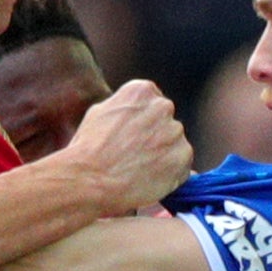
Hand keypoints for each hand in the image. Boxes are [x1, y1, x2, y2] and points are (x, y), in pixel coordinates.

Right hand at [57, 81, 189, 212]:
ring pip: (175, 145)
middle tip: (134, 157)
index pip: (153, 103)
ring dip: (163, 156)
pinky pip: (182, 166)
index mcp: (142, 91)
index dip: (143, 124)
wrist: (91, 179)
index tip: (131, 138)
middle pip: (166, 123)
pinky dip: (171, 175)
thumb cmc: (88, 149)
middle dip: (155, 138)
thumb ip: (124, 108)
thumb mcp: (100, 114)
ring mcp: (175, 132)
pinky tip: (148, 180)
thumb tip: (135, 116)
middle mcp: (163, 106)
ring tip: (138, 171)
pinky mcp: (183, 156)